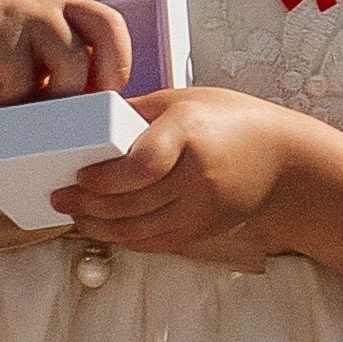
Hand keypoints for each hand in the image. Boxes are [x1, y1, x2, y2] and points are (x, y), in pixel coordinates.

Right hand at [0, 0, 133, 104]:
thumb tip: (91, 124)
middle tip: (64, 116)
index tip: (97, 99)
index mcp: (65, 8)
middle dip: (85, 93)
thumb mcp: (29, 56)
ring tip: (25, 109)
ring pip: (67, 66)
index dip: (115, 66)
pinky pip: (21, 77)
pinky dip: (11, 98)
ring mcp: (23, 14)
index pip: (112, 28)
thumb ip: (58, 73)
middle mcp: (50, 5)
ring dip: (50, 101)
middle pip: (95, 52)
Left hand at [51, 85, 296, 253]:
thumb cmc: (230, 120)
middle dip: (88, 205)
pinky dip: (124, 238)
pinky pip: (154, 242)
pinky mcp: (203, 230)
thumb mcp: (185, 100)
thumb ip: (137, 112)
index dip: (105, 178)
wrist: (283, 161)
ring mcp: (202, 208)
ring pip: (138, 229)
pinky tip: (105, 228)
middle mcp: (197, 175)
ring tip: (75, 216)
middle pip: (132, 202)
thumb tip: (86, 122)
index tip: (79, 176)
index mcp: (190, 133)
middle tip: (59, 198)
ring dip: (99, 226)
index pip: (142, 166)